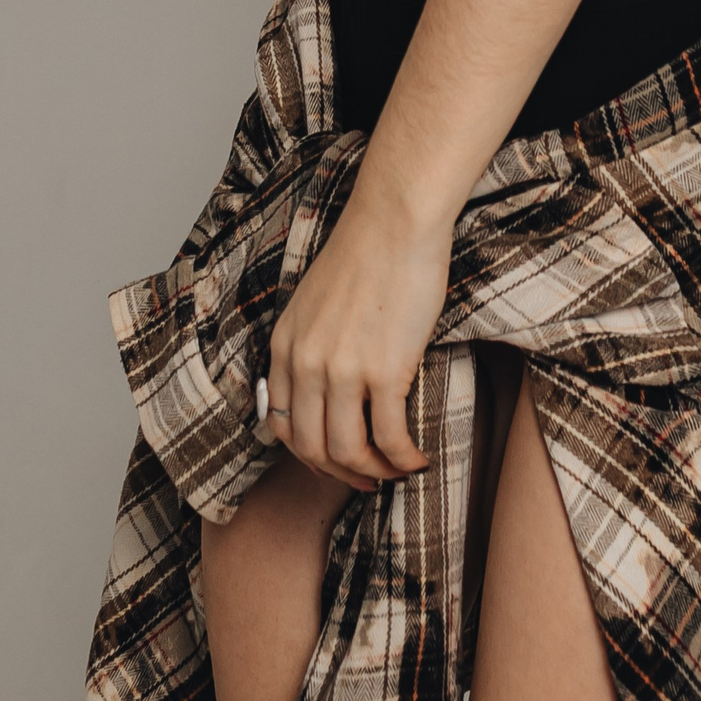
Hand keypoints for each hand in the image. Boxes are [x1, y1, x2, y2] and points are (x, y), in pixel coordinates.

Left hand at [264, 181, 452, 485]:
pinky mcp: (383, 372)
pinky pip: (389, 438)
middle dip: (340, 473)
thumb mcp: (315, 300)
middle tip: (367, 480)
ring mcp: (342, 371)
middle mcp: (305, 364)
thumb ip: (311, 342)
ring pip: (348, 452)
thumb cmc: (367, 251)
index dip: (308, 454)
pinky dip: (404, 458)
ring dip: (375, 472)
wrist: (396, 220)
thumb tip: (328, 385)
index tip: (334, 461)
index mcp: (284, 345)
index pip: (281, 425)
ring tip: (397, 469)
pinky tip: (419, 457)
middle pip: (312, 448)